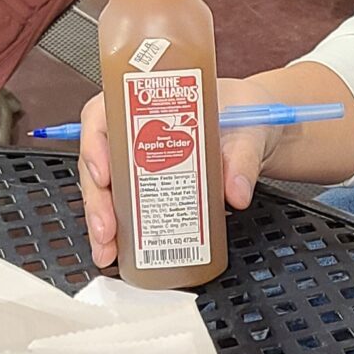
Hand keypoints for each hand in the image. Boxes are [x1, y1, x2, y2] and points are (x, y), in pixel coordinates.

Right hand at [77, 78, 276, 269]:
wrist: (258, 130)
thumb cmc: (243, 116)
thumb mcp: (246, 131)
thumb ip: (242, 158)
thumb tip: (235, 191)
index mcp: (147, 104)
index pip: (101, 114)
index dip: (94, 144)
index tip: (103, 173)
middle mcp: (136, 131)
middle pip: (98, 160)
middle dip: (96, 199)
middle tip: (106, 228)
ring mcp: (140, 160)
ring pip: (105, 188)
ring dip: (102, 221)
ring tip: (108, 250)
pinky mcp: (151, 186)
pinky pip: (126, 205)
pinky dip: (119, 231)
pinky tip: (120, 250)